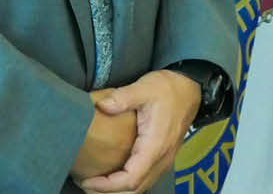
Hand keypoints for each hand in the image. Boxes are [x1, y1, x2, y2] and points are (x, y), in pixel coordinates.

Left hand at [79, 70, 200, 193]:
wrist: (188, 89)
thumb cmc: (166, 89)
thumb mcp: (143, 88)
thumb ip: (122, 97)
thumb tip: (101, 105)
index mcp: (154, 146)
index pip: (131, 177)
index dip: (108, 185)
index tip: (87, 181)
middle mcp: (161, 158)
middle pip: (135, 188)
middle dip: (109, 192)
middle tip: (84, 186)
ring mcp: (163, 159)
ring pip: (141, 186)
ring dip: (118, 190)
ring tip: (93, 185)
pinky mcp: (161, 156)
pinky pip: (144, 178)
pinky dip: (127, 184)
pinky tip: (111, 177)